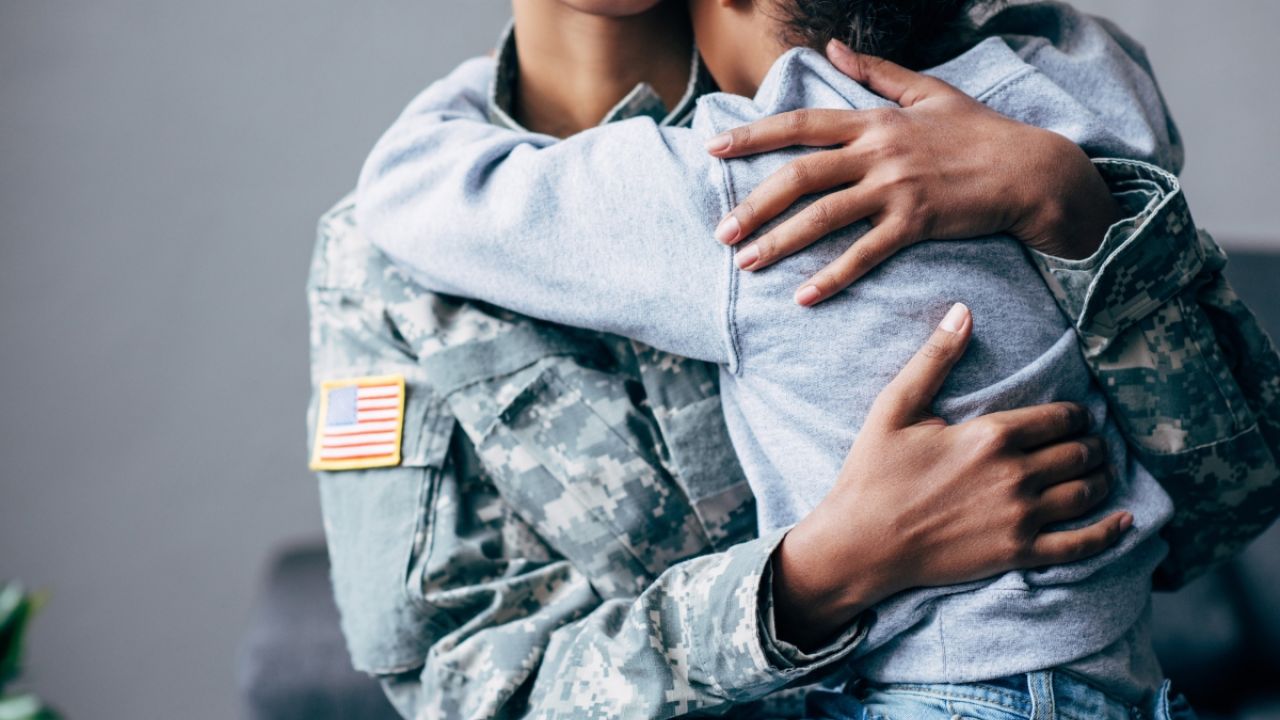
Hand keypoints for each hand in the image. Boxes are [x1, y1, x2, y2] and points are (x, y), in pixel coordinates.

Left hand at [707, 40, 1122, 306]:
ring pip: (825, 215)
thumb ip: (875, 74)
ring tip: (746, 263)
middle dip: (755, 203)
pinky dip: (833, 276)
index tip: (714, 149)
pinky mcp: (917, 223)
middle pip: (801, 174)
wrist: (1033, 170)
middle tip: (720, 230)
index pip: (800, 124)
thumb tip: (833, 47)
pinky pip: (865, 253)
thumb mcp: (927, 92)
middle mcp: (879, 151)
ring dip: (780, 241)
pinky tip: (804, 296)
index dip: (753, 136)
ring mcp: (897, 188)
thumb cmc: (980, 133)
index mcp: (874, 120)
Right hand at [770, 304, 1129, 648]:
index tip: (1076, 417)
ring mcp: (1020, 517)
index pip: (1058, 418)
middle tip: (1090, 444)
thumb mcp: (895, 408)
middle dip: (1091, 445)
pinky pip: (1080, 545)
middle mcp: (1014, 474)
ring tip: (1098, 473)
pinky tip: (1124, 522)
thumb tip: (963, 311)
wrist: (861, 544)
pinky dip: (1109, 533)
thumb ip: (934, 359)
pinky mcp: (1018, 554)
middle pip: (1079, 453)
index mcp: (990, 435)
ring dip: (1100, 479)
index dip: (1075, 415)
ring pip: (1085, 492)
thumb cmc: (872, 475)